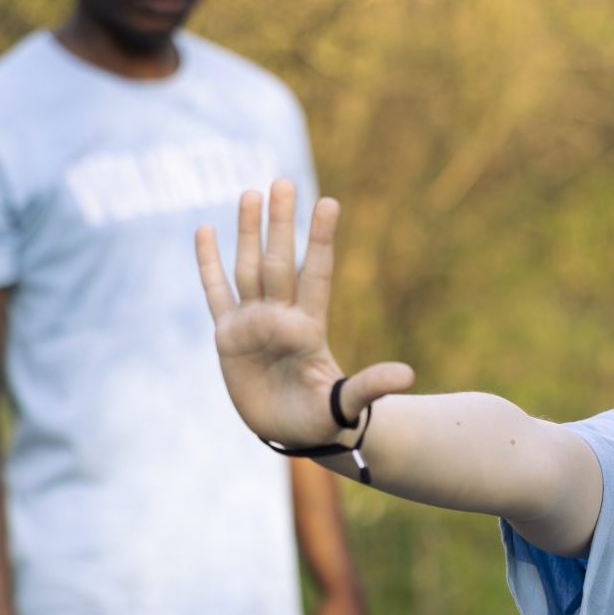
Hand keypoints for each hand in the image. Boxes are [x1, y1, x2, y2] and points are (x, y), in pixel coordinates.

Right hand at [195, 181, 413, 449]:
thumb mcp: (345, 404)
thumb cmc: (322, 418)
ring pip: (249, 267)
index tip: (329, 203)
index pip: (316, 275)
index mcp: (309, 328)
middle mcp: (281, 317)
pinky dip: (208, 263)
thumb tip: (408, 376)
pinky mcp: (228, 336)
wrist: (291, 432)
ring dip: (248, 232)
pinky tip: (205, 229)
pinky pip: (216, 292)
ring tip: (251, 193)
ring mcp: (253, 323)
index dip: (320, 240)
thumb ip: (371, 386)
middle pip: (279, 261)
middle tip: (283, 182)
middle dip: (281, 223)